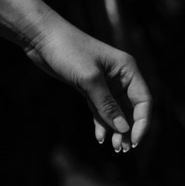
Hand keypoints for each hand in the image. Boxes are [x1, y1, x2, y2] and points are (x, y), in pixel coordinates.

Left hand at [23, 18, 151, 154]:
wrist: (41, 36)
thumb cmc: (67, 50)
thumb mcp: (89, 79)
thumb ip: (106, 104)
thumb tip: (123, 128)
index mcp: (127, 70)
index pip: (144, 101)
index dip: (142, 122)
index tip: (134, 140)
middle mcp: (119, 76)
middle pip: (131, 108)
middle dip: (128, 129)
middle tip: (122, 149)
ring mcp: (104, 82)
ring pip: (115, 110)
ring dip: (115, 128)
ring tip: (114, 147)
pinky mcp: (88, 86)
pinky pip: (99, 108)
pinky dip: (101, 122)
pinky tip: (100, 136)